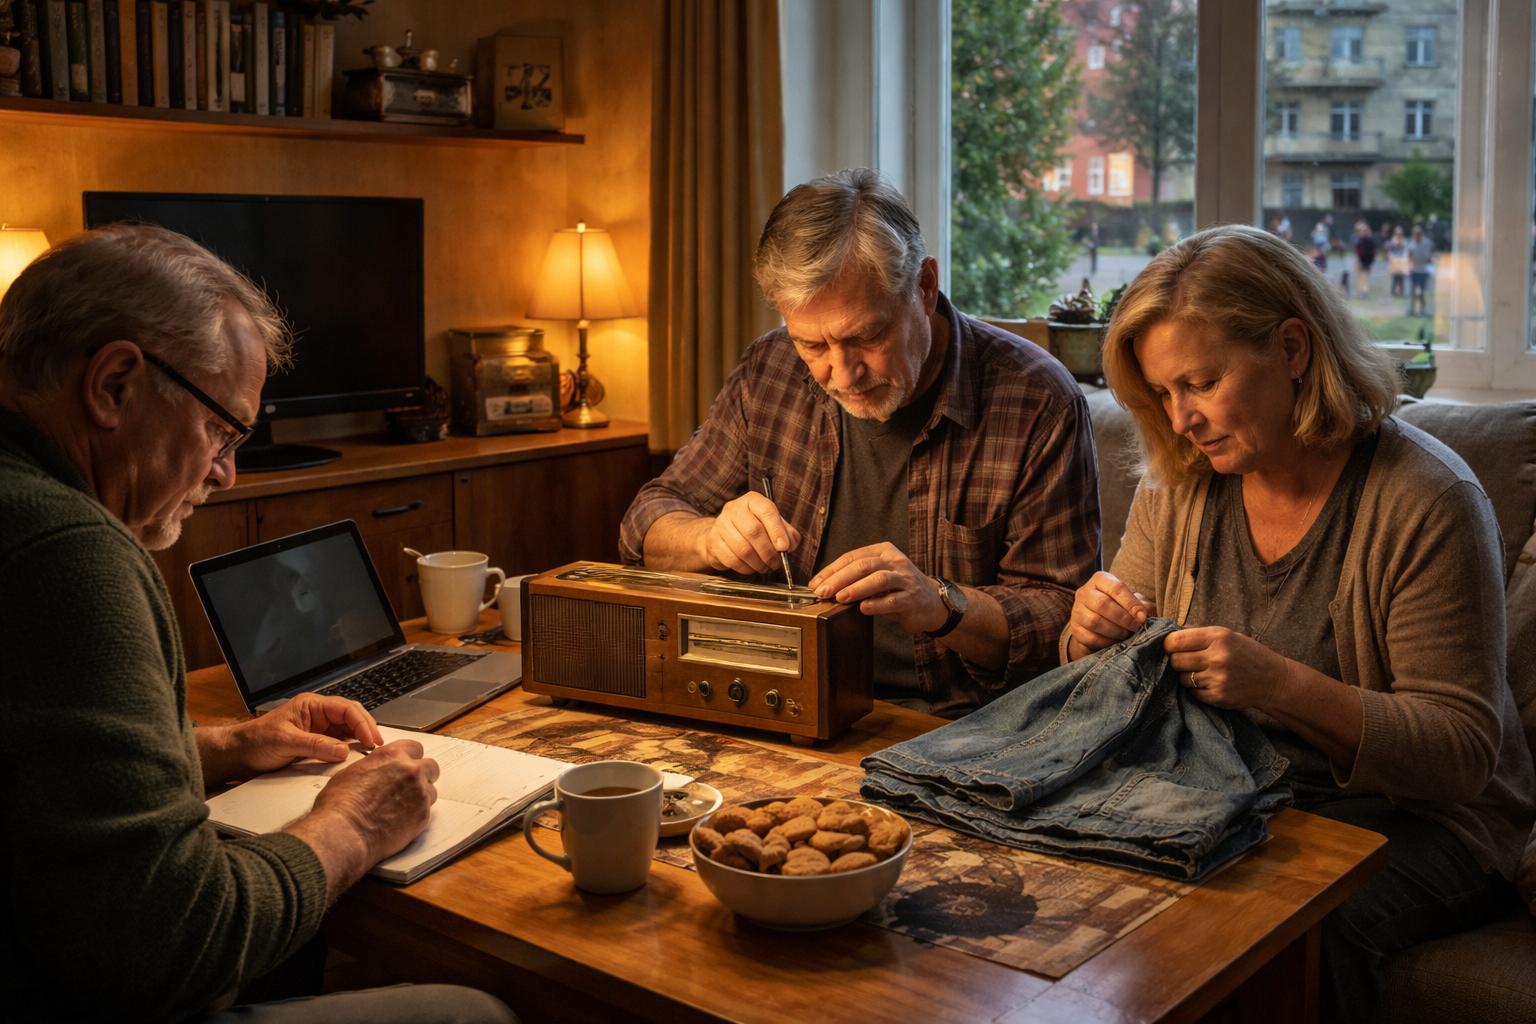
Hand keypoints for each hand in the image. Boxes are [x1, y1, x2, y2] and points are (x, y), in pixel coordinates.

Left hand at [229, 693, 383, 775]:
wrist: (238, 755)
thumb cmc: (256, 742)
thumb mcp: (286, 742)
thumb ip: (316, 745)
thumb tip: (343, 751)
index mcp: (312, 705)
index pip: (345, 708)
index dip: (362, 723)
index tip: (371, 739)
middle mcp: (318, 714)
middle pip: (352, 716)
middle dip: (366, 729)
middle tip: (377, 746)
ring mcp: (319, 728)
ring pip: (348, 730)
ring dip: (360, 739)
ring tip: (371, 752)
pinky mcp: (318, 742)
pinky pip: (340, 742)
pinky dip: (351, 748)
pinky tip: (356, 756)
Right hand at [307, 739, 439, 863]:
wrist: (345, 832)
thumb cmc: (340, 805)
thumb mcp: (352, 772)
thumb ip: (374, 767)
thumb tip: (378, 770)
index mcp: (392, 755)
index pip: (415, 747)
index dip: (410, 758)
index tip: (407, 765)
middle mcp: (411, 770)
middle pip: (430, 767)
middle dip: (422, 775)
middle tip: (409, 787)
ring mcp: (420, 793)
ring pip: (431, 790)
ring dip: (420, 796)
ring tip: (401, 808)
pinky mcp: (423, 815)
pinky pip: (427, 810)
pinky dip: (417, 814)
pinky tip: (400, 821)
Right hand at [697, 490, 801, 574]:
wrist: (723, 535)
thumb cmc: (753, 528)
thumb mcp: (773, 525)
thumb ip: (786, 532)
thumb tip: (790, 545)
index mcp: (752, 500)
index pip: (766, 510)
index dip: (777, 530)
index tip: (784, 547)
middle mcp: (734, 509)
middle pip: (753, 531)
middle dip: (768, 552)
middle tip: (776, 563)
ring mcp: (721, 524)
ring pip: (743, 549)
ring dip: (758, 563)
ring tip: (766, 567)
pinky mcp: (713, 542)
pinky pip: (732, 560)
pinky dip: (746, 568)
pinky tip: (752, 568)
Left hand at [808, 542, 946, 634]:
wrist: (932, 603)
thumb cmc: (898, 589)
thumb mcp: (877, 576)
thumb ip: (856, 578)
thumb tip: (825, 586)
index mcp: (883, 551)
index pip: (852, 557)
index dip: (832, 570)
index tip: (816, 583)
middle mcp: (895, 561)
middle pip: (863, 566)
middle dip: (840, 579)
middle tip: (823, 591)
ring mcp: (905, 579)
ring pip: (878, 579)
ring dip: (857, 589)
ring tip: (840, 597)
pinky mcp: (912, 598)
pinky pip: (892, 600)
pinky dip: (877, 604)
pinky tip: (864, 608)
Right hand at [1067, 571, 1151, 655]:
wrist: (1100, 628)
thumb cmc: (1121, 610)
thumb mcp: (1133, 604)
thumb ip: (1143, 606)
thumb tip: (1144, 615)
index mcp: (1100, 580)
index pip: (1116, 587)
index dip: (1131, 604)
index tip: (1142, 617)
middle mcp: (1084, 592)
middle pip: (1102, 603)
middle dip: (1123, 618)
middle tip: (1136, 627)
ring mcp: (1077, 611)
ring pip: (1094, 621)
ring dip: (1115, 630)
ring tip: (1126, 634)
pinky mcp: (1075, 629)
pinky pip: (1090, 637)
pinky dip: (1107, 641)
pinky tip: (1115, 642)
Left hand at [1163, 626, 1288, 710]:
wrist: (1272, 679)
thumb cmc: (1245, 653)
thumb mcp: (1226, 635)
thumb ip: (1197, 634)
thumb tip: (1166, 634)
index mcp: (1218, 637)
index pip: (1175, 641)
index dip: (1168, 644)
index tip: (1170, 647)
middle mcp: (1217, 658)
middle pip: (1175, 661)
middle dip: (1176, 660)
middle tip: (1186, 660)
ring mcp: (1218, 679)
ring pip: (1182, 678)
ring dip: (1186, 676)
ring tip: (1201, 672)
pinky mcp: (1218, 696)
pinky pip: (1193, 692)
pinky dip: (1196, 689)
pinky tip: (1209, 683)